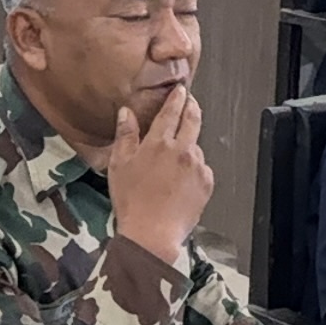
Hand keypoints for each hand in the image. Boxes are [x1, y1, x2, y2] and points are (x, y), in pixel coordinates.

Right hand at [108, 85, 212, 264]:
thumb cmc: (131, 202)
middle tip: (190, 102)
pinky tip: (180, 182)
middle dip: (192, 107)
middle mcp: (182, 150)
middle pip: (193, 120)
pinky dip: (193, 169)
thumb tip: (126, 112)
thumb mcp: (118, 166)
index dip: (177, 98)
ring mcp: (197, 166)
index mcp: (158, 143)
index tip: (181, 90)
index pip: (171, 112)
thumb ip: (125, 135)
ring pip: (196, 147)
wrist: (152, 234)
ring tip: (173, 162)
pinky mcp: (207, 182)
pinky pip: (201, 168)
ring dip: (189, 146)